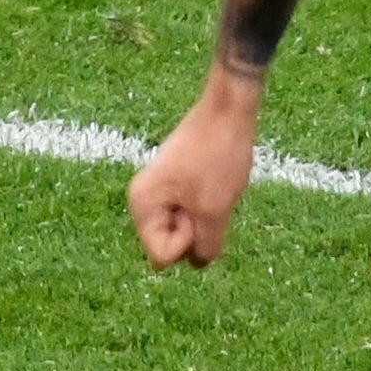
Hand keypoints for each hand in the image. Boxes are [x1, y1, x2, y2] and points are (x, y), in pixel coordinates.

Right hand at [130, 68, 260, 269]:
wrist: (229, 109)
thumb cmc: (219, 156)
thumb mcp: (215, 210)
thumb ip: (205, 246)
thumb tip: (198, 262)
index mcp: (142, 206)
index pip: (162, 257)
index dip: (187, 242)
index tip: (197, 209)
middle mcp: (143, 200)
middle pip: (171, 244)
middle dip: (196, 229)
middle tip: (208, 194)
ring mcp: (160, 190)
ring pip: (187, 228)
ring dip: (207, 216)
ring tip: (215, 184)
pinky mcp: (177, 182)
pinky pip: (195, 210)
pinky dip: (211, 203)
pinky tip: (218, 178)